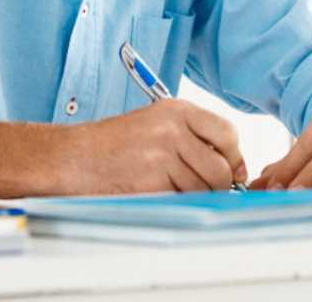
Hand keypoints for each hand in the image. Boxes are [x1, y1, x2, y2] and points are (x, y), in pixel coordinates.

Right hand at [72, 99, 246, 193]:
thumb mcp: (157, 123)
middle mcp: (172, 129)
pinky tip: (155, 192)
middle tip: (200, 186)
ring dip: (193, 195)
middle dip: (217, 185)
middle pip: (221, 168)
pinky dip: (174, 202)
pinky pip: (181, 201)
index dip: (233, 156)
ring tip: (167, 185)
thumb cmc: (116, 144)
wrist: (74, 157)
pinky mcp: (151, 182)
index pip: (228, 133)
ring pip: (203, 188)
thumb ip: (195, 137)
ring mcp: (161, 156)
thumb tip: (236, 168)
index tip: (230, 170)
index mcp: (176, 109)